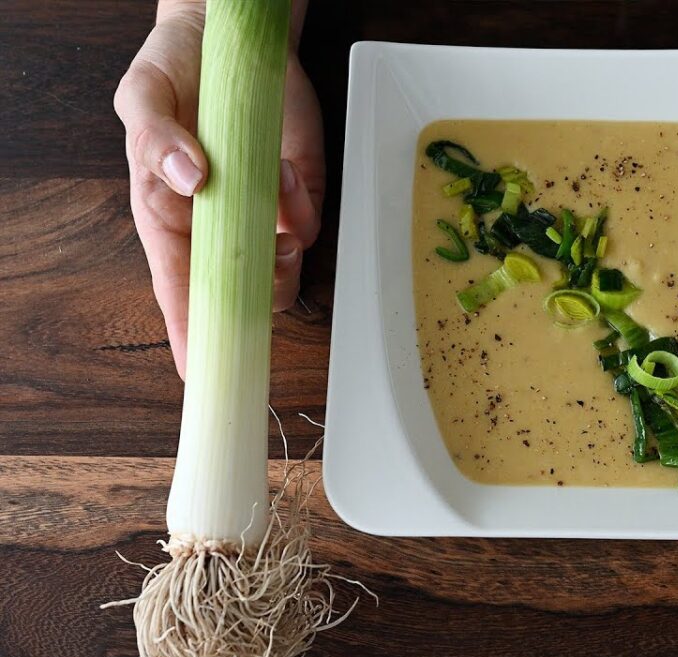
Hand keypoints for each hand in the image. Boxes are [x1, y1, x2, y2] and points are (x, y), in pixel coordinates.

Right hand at [114, 0, 323, 378]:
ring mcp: (261, 214)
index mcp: (168, 217)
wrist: (226, 36)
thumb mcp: (143, 96)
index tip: (202, 374)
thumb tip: (188, 176)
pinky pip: (310, 224)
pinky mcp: (297, 194)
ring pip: (283, 269)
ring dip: (286, 244)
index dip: (191, 335)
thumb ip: (154, 137)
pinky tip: (283, 167)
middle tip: (267, 245)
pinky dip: (304, 204)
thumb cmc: (173, 74)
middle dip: (259, 287)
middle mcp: (217, 228)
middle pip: (242, 295)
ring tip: (272, 183)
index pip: (179, 292)